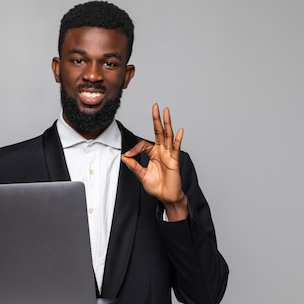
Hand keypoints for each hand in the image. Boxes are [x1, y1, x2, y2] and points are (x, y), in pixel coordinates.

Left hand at [121, 103, 187, 220]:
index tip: (128, 156)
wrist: (166, 197)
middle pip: (159, 132)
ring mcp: (169, 155)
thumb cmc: (157, 186)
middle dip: (156, 119)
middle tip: (155, 106)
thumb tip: (123, 156)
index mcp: (153, 154)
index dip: (135, 148)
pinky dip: (178, 139)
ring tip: (166, 112)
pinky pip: (176, 148)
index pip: (144, 144)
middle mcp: (162, 151)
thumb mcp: (141, 175)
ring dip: (167, 123)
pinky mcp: (174, 161)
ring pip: (168, 136)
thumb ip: (133, 165)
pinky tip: (179, 131)